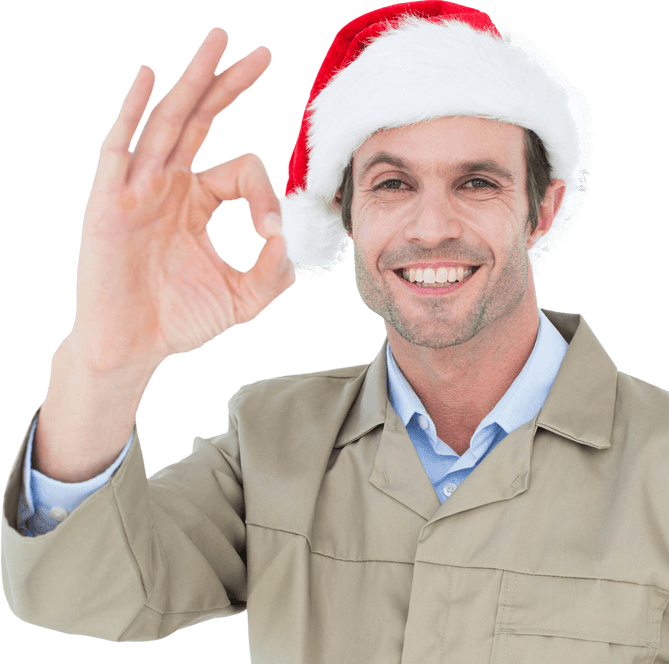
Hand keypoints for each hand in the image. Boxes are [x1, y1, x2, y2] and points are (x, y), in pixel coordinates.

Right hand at [70, 27, 293, 372]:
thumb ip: (274, 272)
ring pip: (166, 121)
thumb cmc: (179, 321)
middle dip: (229, 84)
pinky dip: (132, 112)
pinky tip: (149, 78)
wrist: (134, 349)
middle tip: (263, 53)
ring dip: (192, 80)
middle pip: (200, 119)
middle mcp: (168, 184)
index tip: (272, 229)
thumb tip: (291, 235)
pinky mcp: (109, 202)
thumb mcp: (242, 299)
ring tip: (217, 42)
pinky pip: (119, 148)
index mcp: (197, 201)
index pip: (240, 169)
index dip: (264, 191)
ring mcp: (137, 188)